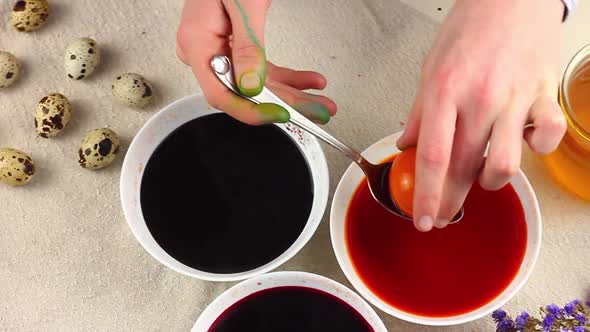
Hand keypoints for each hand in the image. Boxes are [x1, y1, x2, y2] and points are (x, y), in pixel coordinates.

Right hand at [176, 0, 335, 124]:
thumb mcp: (243, 3)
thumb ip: (248, 45)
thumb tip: (252, 84)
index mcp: (198, 43)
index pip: (221, 93)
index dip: (253, 110)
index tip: (281, 114)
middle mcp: (205, 51)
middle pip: (245, 92)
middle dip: (285, 103)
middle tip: (315, 111)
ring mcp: (219, 50)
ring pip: (257, 84)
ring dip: (291, 92)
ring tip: (319, 101)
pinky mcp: (234, 46)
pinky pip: (261, 69)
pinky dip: (286, 76)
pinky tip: (307, 80)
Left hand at [397, 0, 566, 231]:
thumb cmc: (469, 28)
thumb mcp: (430, 67)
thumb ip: (419, 112)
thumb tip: (407, 146)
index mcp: (444, 91)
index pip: (432, 158)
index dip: (426, 196)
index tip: (421, 219)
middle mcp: (479, 99)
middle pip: (464, 168)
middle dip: (451, 202)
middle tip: (443, 216)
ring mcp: (514, 99)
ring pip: (504, 165)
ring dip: (488, 182)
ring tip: (478, 176)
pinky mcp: (543, 95)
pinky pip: (544, 139)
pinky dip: (533, 151)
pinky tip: (519, 144)